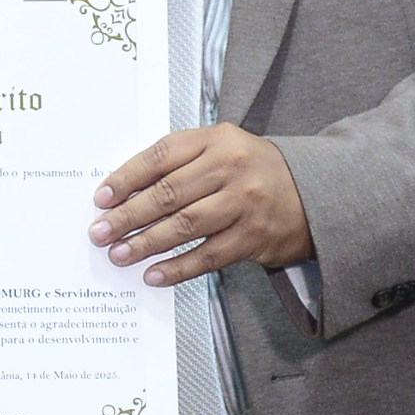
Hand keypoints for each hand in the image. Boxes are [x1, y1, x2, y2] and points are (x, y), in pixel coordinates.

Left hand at [93, 125, 310, 283]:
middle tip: (100, 232)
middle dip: (128, 216)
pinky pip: (207, 255)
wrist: (314, 193)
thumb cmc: (253, 171)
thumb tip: (125, 193)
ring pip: (184, 225)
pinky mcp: (254, 237)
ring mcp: (244, 203)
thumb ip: (180, 162)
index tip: (101, 198)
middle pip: (168, 193)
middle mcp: (231, 167)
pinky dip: (177, 267)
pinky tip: (153, 274)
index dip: (126, 178)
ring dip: (146, 243)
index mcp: (216, 139)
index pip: (160, 156)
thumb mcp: (221, 149)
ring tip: (119, 254)